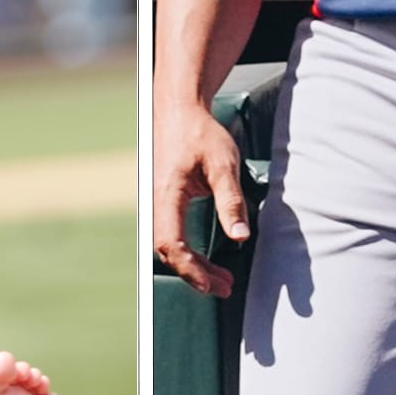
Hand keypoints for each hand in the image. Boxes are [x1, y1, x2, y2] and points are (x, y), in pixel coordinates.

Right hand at [153, 102, 250, 297]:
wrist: (179, 107)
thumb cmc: (199, 131)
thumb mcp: (223, 164)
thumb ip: (231, 202)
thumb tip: (240, 236)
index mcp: (166, 194)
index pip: (172, 244)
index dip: (191, 269)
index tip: (213, 284)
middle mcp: (155, 201)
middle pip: (169, 251)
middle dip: (196, 274)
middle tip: (224, 287)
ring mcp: (157, 202)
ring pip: (170, 245)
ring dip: (194, 265)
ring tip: (221, 278)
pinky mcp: (163, 201)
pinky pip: (172, 234)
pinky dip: (189, 251)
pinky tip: (207, 258)